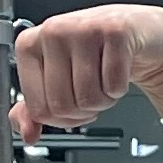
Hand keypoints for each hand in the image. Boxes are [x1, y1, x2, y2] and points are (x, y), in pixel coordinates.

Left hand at [11, 4, 162, 139]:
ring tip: (104, 79)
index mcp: (29, 45)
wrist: (135, 29)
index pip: (38, 109)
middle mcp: (53, 31)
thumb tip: (28, 134)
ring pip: (88, 99)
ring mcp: (83, 28)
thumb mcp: (57, 79)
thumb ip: (36, 108)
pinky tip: (118, 70)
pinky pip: (114, 86)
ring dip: (103, 100)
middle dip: (83, 111)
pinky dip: (120, 88)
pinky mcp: (115, 31)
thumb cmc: (94, 52)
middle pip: (63, 107)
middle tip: (91, 92)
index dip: (60, 119)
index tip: (70, 104)